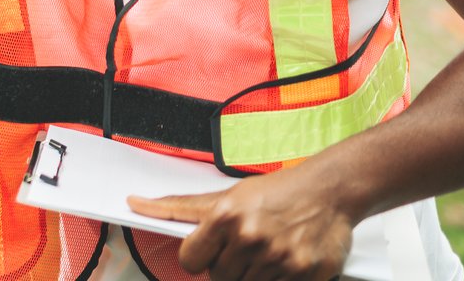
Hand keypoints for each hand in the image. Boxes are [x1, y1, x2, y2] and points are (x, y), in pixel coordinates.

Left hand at [128, 167, 353, 280]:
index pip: (190, 260)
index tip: (208, 252)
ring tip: (266, 252)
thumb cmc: (274, 193)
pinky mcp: (305, 274)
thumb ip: (180, 207)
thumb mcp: (226, 196)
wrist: (327, 192)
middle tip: (245, 247)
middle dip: (228, 266)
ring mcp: (278, 258)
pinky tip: (283, 262)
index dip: (197, 258)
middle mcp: (251, 237)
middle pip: (219, 278)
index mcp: (227, 216)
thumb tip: (136, 203)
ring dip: (253, 275)